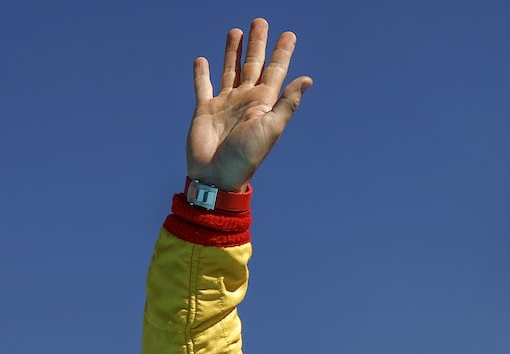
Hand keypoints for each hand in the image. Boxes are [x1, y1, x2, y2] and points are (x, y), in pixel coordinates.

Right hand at [186, 18, 311, 191]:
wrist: (217, 177)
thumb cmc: (246, 157)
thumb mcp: (271, 128)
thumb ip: (287, 103)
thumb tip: (307, 79)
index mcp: (263, 102)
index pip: (275, 70)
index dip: (282, 52)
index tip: (288, 34)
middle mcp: (245, 99)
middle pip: (253, 64)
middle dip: (257, 43)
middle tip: (260, 21)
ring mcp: (225, 104)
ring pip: (229, 70)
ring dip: (233, 51)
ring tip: (236, 31)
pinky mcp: (205, 110)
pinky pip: (203, 86)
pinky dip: (201, 73)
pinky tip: (202, 60)